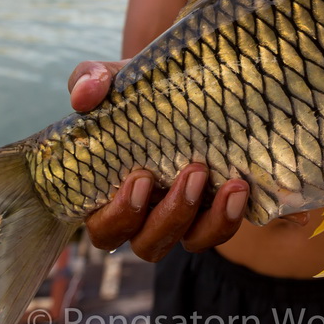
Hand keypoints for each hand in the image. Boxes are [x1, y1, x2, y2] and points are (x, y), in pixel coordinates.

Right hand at [66, 61, 248, 260]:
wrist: (181, 83)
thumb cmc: (134, 91)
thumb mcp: (111, 79)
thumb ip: (89, 80)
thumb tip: (82, 96)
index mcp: (108, 195)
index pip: (104, 229)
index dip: (119, 216)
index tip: (140, 178)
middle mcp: (144, 216)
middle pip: (147, 245)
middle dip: (169, 217)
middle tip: (192, 172)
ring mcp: (181, 216)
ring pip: (188, 242)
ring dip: (208, 221)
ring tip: (231, 184)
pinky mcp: (213, 209)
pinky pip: (219, 231)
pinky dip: (229, 217)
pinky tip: (241, 188)